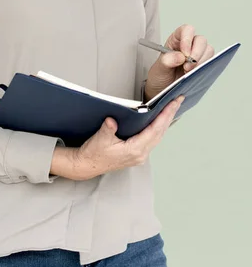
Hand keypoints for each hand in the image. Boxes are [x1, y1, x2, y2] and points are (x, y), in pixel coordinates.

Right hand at [67, 95, 183, 180]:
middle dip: (170, 116)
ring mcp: (140, 155)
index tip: (173, 104)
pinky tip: (159, 121)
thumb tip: (112, 120)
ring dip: (166, 122)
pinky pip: (152, 139)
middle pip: (160, 132)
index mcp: (134, 150)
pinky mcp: (137, 153)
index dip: (165, 116)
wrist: (88, 165)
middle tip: (178, 101)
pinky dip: (158, 128)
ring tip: (172, 108)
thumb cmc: (93, 153)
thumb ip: (108, 129)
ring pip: (158, 136)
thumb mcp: (99, 139)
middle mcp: (141, 154)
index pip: (154, 130)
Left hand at [145, 24, 214, 98]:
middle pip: (200, 40)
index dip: (187, 39)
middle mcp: (188, 45)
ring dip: (201, 62)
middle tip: (187, 67)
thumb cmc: (159, 76)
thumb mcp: (158, 69)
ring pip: (208, 50)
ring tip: (188, 73)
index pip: (186, 30)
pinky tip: (195, 75)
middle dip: (196, 54)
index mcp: (175, 40)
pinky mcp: (204, 64)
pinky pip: (211, 61)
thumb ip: (166, 61)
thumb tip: (180, 56)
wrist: (162, 89)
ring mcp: (197, 54)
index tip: (185, 53)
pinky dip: (205, 68)